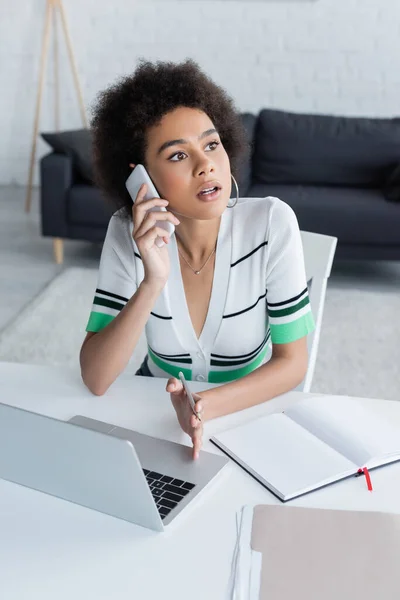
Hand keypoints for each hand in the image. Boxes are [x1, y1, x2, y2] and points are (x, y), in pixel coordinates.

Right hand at [129, 163, 179, 286]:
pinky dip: (165, 232)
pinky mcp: (143, 244)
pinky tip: (167, 240)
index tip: (145, 184)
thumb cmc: (160, 256)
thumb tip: (166, 211)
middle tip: (166, 202)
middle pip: (140, 207)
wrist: (158, 274)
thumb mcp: (161, 236)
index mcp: (140, 227)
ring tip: (174, 224)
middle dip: (154, 201)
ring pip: (151, 216)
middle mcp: (136, 230)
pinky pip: (156, 229)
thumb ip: (160, 224)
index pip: (137, 207)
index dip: (140, 195)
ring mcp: (138, 237)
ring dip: (166, 217)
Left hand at [166, 377, 202, 459]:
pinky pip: (196, 440)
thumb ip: (173, 384)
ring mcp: (196, 423)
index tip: (197, 406)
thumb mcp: (177, 388)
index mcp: (195, 401)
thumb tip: (169, 386)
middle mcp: (198, 413)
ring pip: (198, 430)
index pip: (199, 401)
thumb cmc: (183, 396)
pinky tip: (195, 453)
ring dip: (197, 435)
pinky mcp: (193, 431)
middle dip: (196, 419)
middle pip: (199, 417)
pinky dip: (196, 447)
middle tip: (194, 421)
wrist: (187, 404)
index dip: (199, 404)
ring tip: (196, 442)